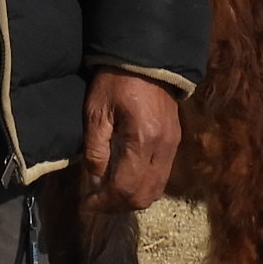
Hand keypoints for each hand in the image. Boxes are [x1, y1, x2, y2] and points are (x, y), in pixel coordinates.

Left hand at [80, 71, 179, 212]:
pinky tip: (126, 179)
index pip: (125, 188)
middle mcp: (163, 148)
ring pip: (156, 190)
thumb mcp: (96, 112)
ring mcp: (173, 146)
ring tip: (109, 194)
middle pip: (144, 196)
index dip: (104, 202)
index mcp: (142, 140)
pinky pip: (162, 176)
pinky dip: (144, 186)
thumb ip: (96, 150)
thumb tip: (94, 182)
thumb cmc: (115, 81)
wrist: (147, 58)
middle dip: (119, 205)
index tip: (87, 204)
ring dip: (132, 198)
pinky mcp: (175, 141)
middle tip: (97, 202)